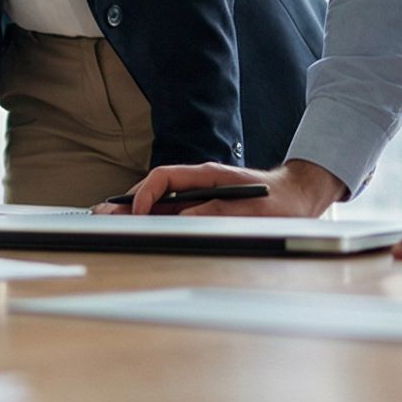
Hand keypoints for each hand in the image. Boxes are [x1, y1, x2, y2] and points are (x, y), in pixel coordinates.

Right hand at [94, 158, 346, 217]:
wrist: (299, 196)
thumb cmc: (280, 201)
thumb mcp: (254, 209)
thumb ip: (219, 211)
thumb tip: (186, 216)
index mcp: (207, 175)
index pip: (165, 178)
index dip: (146, 195)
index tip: (137, 213)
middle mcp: (199, 182)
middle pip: (155, 189)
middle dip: (127, 202)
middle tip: (102, 213)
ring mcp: (200, 194)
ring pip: (160, 201)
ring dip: (135, 211)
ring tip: (109, 218)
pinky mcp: (204, 205)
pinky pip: (172, 210)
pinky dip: (151, 217)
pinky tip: (137, 225)